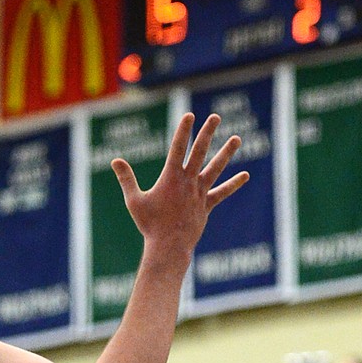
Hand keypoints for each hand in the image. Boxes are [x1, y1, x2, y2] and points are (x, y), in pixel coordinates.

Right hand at [113, 112, 247, 262]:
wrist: (169, 247)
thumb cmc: (149, 224)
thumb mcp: (134, 200)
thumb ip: (126, 179)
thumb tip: (115, 160)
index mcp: (171, 177)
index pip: (178, 148)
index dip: (184, 130)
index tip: (190, 115)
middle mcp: (188, 181)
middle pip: (200, 152)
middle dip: (207, 132)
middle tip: (215, 117)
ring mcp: (200, 193)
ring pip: (216, 168)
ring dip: (226, 152)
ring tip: (237, 138)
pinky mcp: (206, 205)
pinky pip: (222, 192)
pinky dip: (233, 184)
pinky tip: (245, 175)